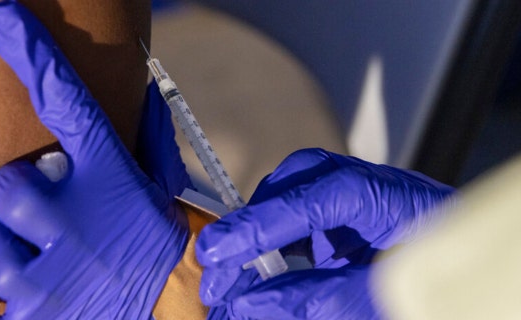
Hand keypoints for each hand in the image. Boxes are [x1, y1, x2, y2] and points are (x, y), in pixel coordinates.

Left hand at [0, 1, 190, 318]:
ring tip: (37, 254)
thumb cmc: (159, 240)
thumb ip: (141, 136)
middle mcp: (80, 228)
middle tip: (42, 208)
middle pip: (8, 187)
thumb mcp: (156, 184)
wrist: (175, 311)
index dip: (32, 54)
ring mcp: (54, 283)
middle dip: (19, 195)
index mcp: (113, 183)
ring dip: (6, 246)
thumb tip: (136, 86)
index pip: (68, 103)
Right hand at [196, 148, 454, 318]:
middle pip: (299, 181)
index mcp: (391, 199)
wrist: (483, 284)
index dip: (260, 225)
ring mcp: (365, 198)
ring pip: (299, 194)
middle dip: (252, 221)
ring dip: (263, 229)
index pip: (313, 200)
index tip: (217, 253)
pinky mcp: (357, 219)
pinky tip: (268, 266)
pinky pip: (309, 217)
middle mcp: (374, 186)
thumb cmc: (441, 294)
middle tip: (215, 263)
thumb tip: (246, 303)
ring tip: (234, 267)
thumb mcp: (374, 303)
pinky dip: (282, 239)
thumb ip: (311, 301)